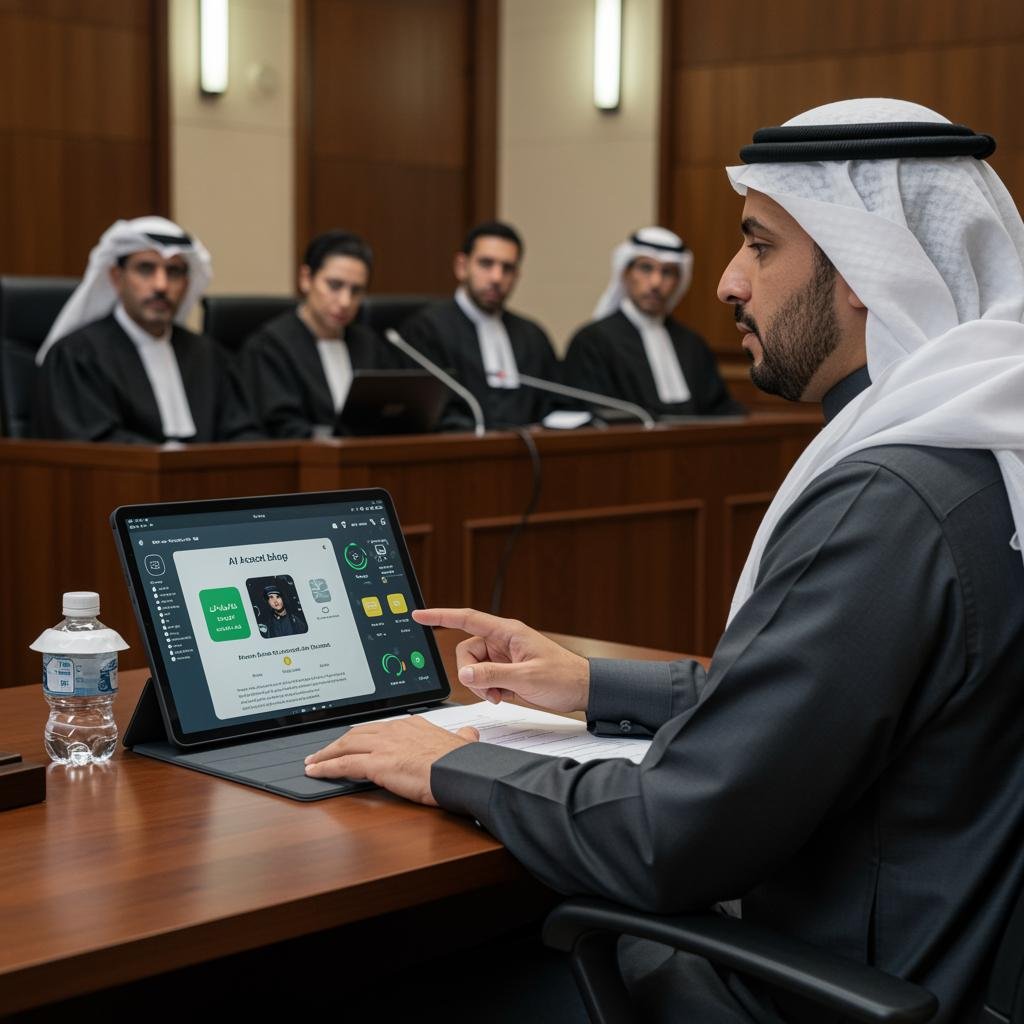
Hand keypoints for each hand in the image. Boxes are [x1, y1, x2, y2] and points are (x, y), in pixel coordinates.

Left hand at [304, 717, 478, 805]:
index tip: (355, 741)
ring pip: (345, 745)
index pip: (380, 728)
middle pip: (357, 733)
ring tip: (313, 762)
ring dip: (326, 754)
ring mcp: (384, 745)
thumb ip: (462, 737)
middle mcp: (395, 730)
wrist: (462, 771)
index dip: (364, 735)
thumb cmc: (463, 762)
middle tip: (323, 751)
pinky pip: (343, 764)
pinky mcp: (376, 764)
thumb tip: (469, 735)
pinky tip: (315, 772)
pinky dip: (326, 767)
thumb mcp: (463, 742)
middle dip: (338, 742)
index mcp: (413, 724)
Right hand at [412, 607, 589, 712]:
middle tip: (490, 691)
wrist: (582, 689)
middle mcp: (502, 641)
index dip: (441, 616)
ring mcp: (503, 656)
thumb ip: (493, 675)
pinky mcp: (506, 670)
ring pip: (473, 667)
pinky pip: (484, 678)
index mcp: (507, 632)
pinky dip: (488, 690)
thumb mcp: (526, 678)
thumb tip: (465, 673)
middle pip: (466, 651)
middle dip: (471, 674)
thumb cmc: (563, 677)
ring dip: (481, 685)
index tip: (419, 615)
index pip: (467, 619)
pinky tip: (503, 696)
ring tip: (500, 695)